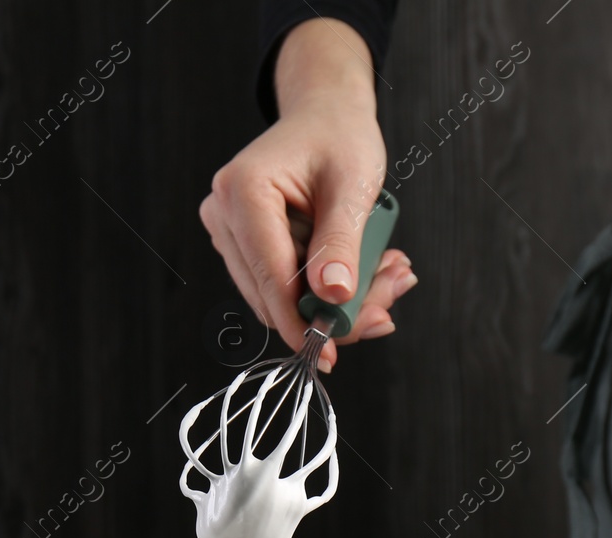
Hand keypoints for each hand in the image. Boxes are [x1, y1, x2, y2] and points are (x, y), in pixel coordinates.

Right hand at [198, 20, 415, 370]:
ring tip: (387, 276)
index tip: (334, 350)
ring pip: (278, 296)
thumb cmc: (339, 136)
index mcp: (243, 190)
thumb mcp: (352, 185)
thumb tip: (331, 299)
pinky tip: (364, 272)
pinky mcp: (242, 246)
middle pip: (272, 294)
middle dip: (331, 309)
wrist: (325, 114)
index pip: (269, 274)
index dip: (302, 319)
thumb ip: (341, 242)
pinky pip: (282, 284)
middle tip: (388, 302)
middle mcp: (223, 214)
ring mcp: (228, 232)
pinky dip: (325, 287)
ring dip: (335, 299)